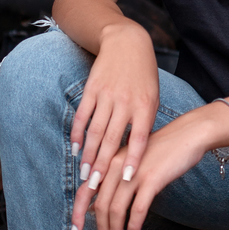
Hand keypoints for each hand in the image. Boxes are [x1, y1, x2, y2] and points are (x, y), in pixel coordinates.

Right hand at [68, 19, 159, 229]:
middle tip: (97, 187)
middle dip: (104, 165)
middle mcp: (125, 102)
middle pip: (112, 139)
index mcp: (145, 105)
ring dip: (89, 155)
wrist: (127, 42)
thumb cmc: (144, 76)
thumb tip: (135, 152)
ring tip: (85, 174)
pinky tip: (76, 149)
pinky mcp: (92, 89)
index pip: (139, 138)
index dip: (133, 159)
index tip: (128, 179)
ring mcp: (107, 95)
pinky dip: (78, 134)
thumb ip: (145, 123)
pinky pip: (83, 115)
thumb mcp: (152, 97)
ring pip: (95, 131)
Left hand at [80, 104, 228, 229]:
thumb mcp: (131, 161)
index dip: (78, 215)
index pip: (84, 192)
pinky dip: (133, 226)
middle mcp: (116, 167)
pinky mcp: (151, 180)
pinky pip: (138, 209)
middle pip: (100, 205)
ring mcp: (133, 173)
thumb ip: (115, 180)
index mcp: (109, 162)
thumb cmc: (161, 150)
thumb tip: (101, 207)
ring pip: (116, 210)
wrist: (187, 135)